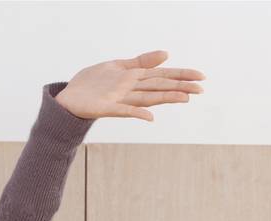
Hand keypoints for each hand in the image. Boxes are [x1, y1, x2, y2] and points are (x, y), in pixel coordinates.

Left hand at [56, 51, 204, 121]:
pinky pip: (124, 111)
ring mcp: (120, 100)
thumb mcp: (119, 66)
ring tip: (184, 98)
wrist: (69, 97)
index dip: (181, 75)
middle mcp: (131, 90)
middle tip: (201, 89)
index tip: (200, 77)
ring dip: (166, 98)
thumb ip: (142, 62)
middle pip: (159, 86)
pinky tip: (150, 117)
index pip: (163, 75)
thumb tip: (166, 54)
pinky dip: (137, 114)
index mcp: (135, 79)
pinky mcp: (107, 108)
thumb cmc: (93, 83)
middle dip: (180, 86)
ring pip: (148, 98)